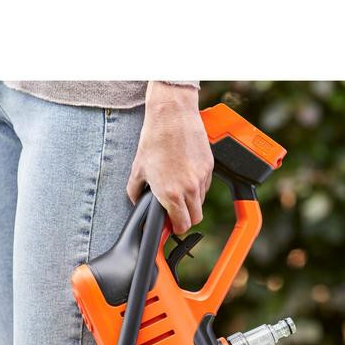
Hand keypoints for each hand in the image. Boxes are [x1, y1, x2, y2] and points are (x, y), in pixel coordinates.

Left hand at [126, 82, 213, 234]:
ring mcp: (201, 178)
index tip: (171, 225)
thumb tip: (138, 202)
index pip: (182, 225)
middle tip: (175, 211)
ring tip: (178, 189)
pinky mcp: (209, 167)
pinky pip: (206, 186)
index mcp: (170, 194)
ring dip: (191, 202)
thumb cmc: (154, 140)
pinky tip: (185, 175)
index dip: (176, 228)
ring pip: (201, 202)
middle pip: (195, 218)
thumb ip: (135, 193)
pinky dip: (197, 187)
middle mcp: (189, 189)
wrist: (172, 116)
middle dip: (185, 218)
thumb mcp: (138, 170)